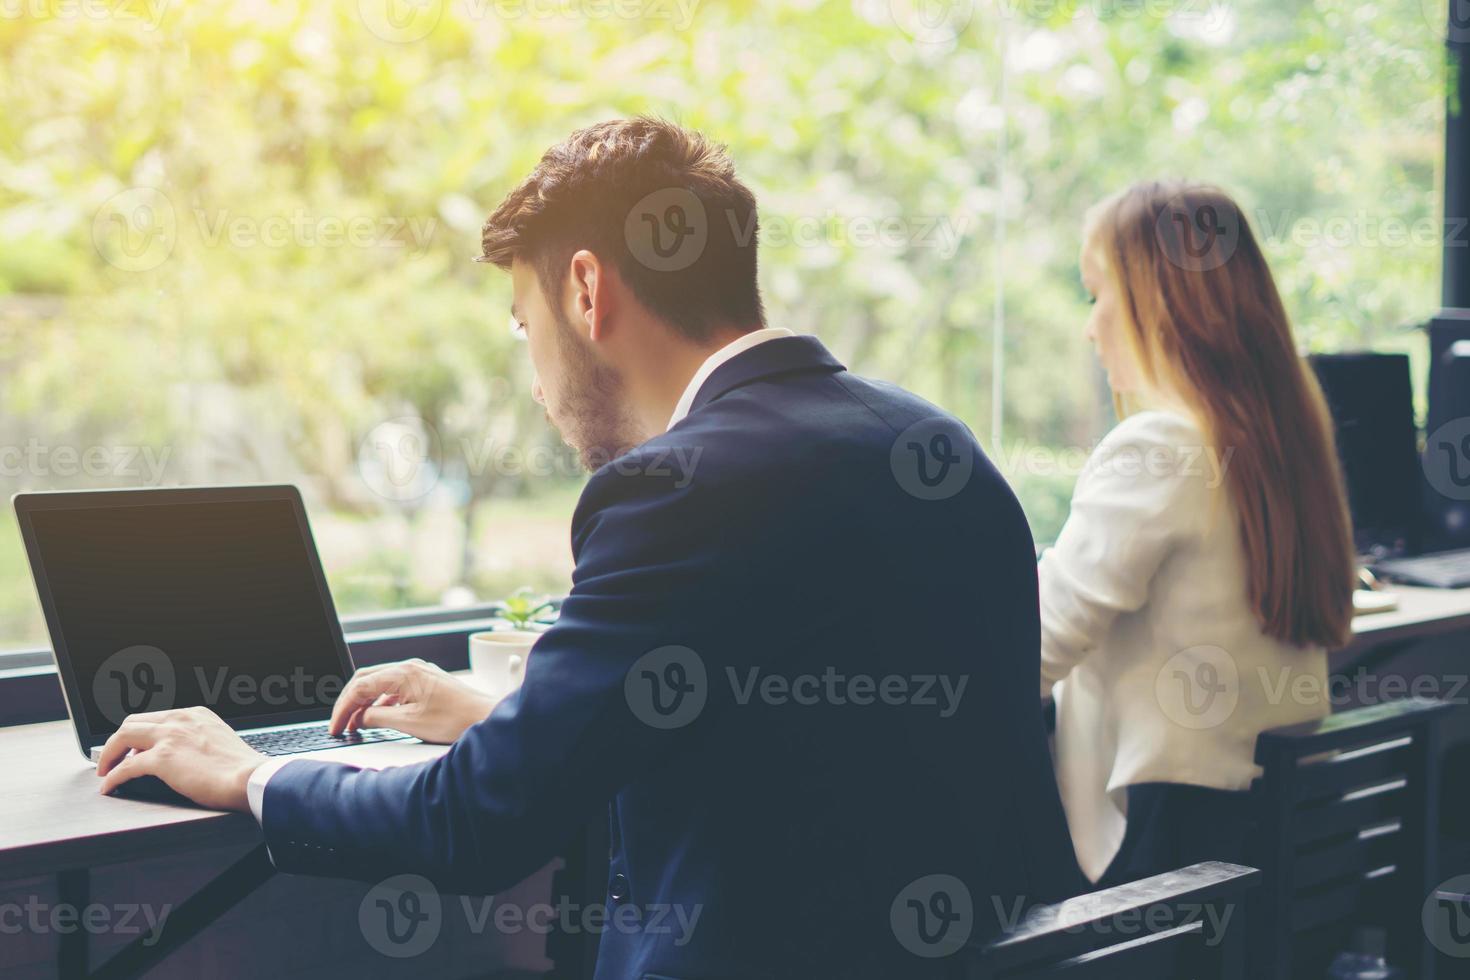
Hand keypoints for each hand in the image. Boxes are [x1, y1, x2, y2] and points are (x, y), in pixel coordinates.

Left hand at [96, 707, 264, 810]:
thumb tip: (180, 756)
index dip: (138, 734)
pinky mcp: (162, 759)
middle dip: (118, 741)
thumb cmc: (241, 768)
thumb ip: (198, 740)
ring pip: (122, 737)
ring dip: (108, 755)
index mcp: (195, 714)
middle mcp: (180, 719)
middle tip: (112, 758)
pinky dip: (112, 778)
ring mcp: (170, 736)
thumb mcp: (219, 740)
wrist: (251, 778)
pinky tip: (109, 787)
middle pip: (132, 722)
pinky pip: (125, 767)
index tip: (131, 747)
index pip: (155, 717)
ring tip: (105, 771)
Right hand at [330, 658, 495, 744]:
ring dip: (366, 703)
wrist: (486, 718)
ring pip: (380, 684)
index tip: (335, 726)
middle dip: (350, 702)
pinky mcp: (426, 683)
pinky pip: (395, 689)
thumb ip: (379, 718)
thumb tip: (360, 718)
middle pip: (367, 680)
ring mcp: (419, 674)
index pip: (361, 686)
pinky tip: (378, 718)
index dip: (343, 708)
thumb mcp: (410, 723)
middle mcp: (410, 668)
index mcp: (404, 673)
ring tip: (355, 724)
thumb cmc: (455, 720)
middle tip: (339, 723)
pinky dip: (382, 703)